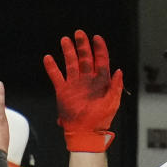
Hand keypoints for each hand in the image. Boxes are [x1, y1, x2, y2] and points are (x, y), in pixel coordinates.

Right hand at [43, 29, 123, 151]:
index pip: (101, 60)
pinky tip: (48, 58)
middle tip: (79, 34)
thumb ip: (116, 86)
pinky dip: (52, 67)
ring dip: (68, 52)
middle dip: (82, 45)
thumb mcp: (112, 102)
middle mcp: (87, 80)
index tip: (96, 37)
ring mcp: (74, 84)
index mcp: (101, 81)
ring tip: (65, 40)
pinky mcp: (63, 91)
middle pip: (85, 58)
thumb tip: (119, 70)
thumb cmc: (100, 119)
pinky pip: (56, 76)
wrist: (85, 132)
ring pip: (70, 63)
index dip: (99, 48)